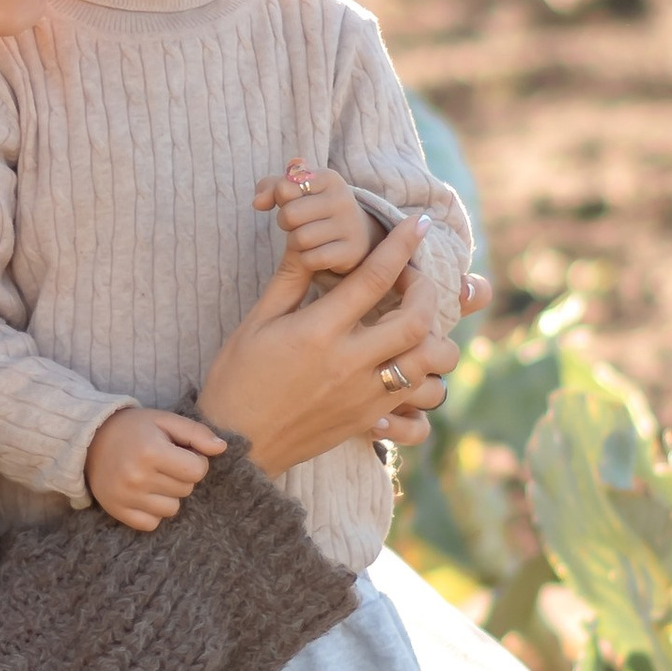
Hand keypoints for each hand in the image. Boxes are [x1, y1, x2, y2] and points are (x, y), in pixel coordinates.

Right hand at [87, 402, 226, 531]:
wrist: (90, 440)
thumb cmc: (134, 428)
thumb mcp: (165, 420)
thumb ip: (196, 433)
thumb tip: (221, 448)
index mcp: (151, 451)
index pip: (197, 470)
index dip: (195, 460)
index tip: (180, 452)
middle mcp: (137, 477)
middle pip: (186, 489)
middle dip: (181, 476)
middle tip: (162, 462)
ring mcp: (126, 497)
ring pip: (172, 509)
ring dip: (168, 495)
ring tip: (152, 477)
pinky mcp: (118, 511)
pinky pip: (152, 523)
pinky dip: (152, 511)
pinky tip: (143, 493)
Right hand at [196, 218, 459, 477]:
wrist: (237, 445)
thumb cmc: (238, 377)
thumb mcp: (257, 321)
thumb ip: (291, 278)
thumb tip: (312, 238)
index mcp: (318, 331)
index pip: (373, 278)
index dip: (401, 245)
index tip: (418, 224)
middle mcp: (348, 363)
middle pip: (415, 320)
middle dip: (426, 291)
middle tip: (413, 280)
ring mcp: (363, 396)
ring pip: (428, 365)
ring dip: (434, 339)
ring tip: (417, 326)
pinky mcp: (369, 421)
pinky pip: (418, 404)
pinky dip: (423, 380)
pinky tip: (407, 365)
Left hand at [255, 163, 375, 278]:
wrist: (358, 235)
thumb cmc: (317, 209)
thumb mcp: (297, 191)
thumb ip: (271, 188)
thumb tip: (257, 203)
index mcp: (329, 178)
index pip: (283, 189)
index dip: (281, 200)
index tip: (296, 202)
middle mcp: (342, 198)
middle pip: (289, 215)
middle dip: (286, 223)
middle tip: (298, 225)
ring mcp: (350, 226)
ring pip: (299, 239)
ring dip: (295, 244)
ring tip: (308, 239)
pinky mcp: (351, 252)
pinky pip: (311, 259)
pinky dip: (307, 260)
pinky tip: (317, 254)